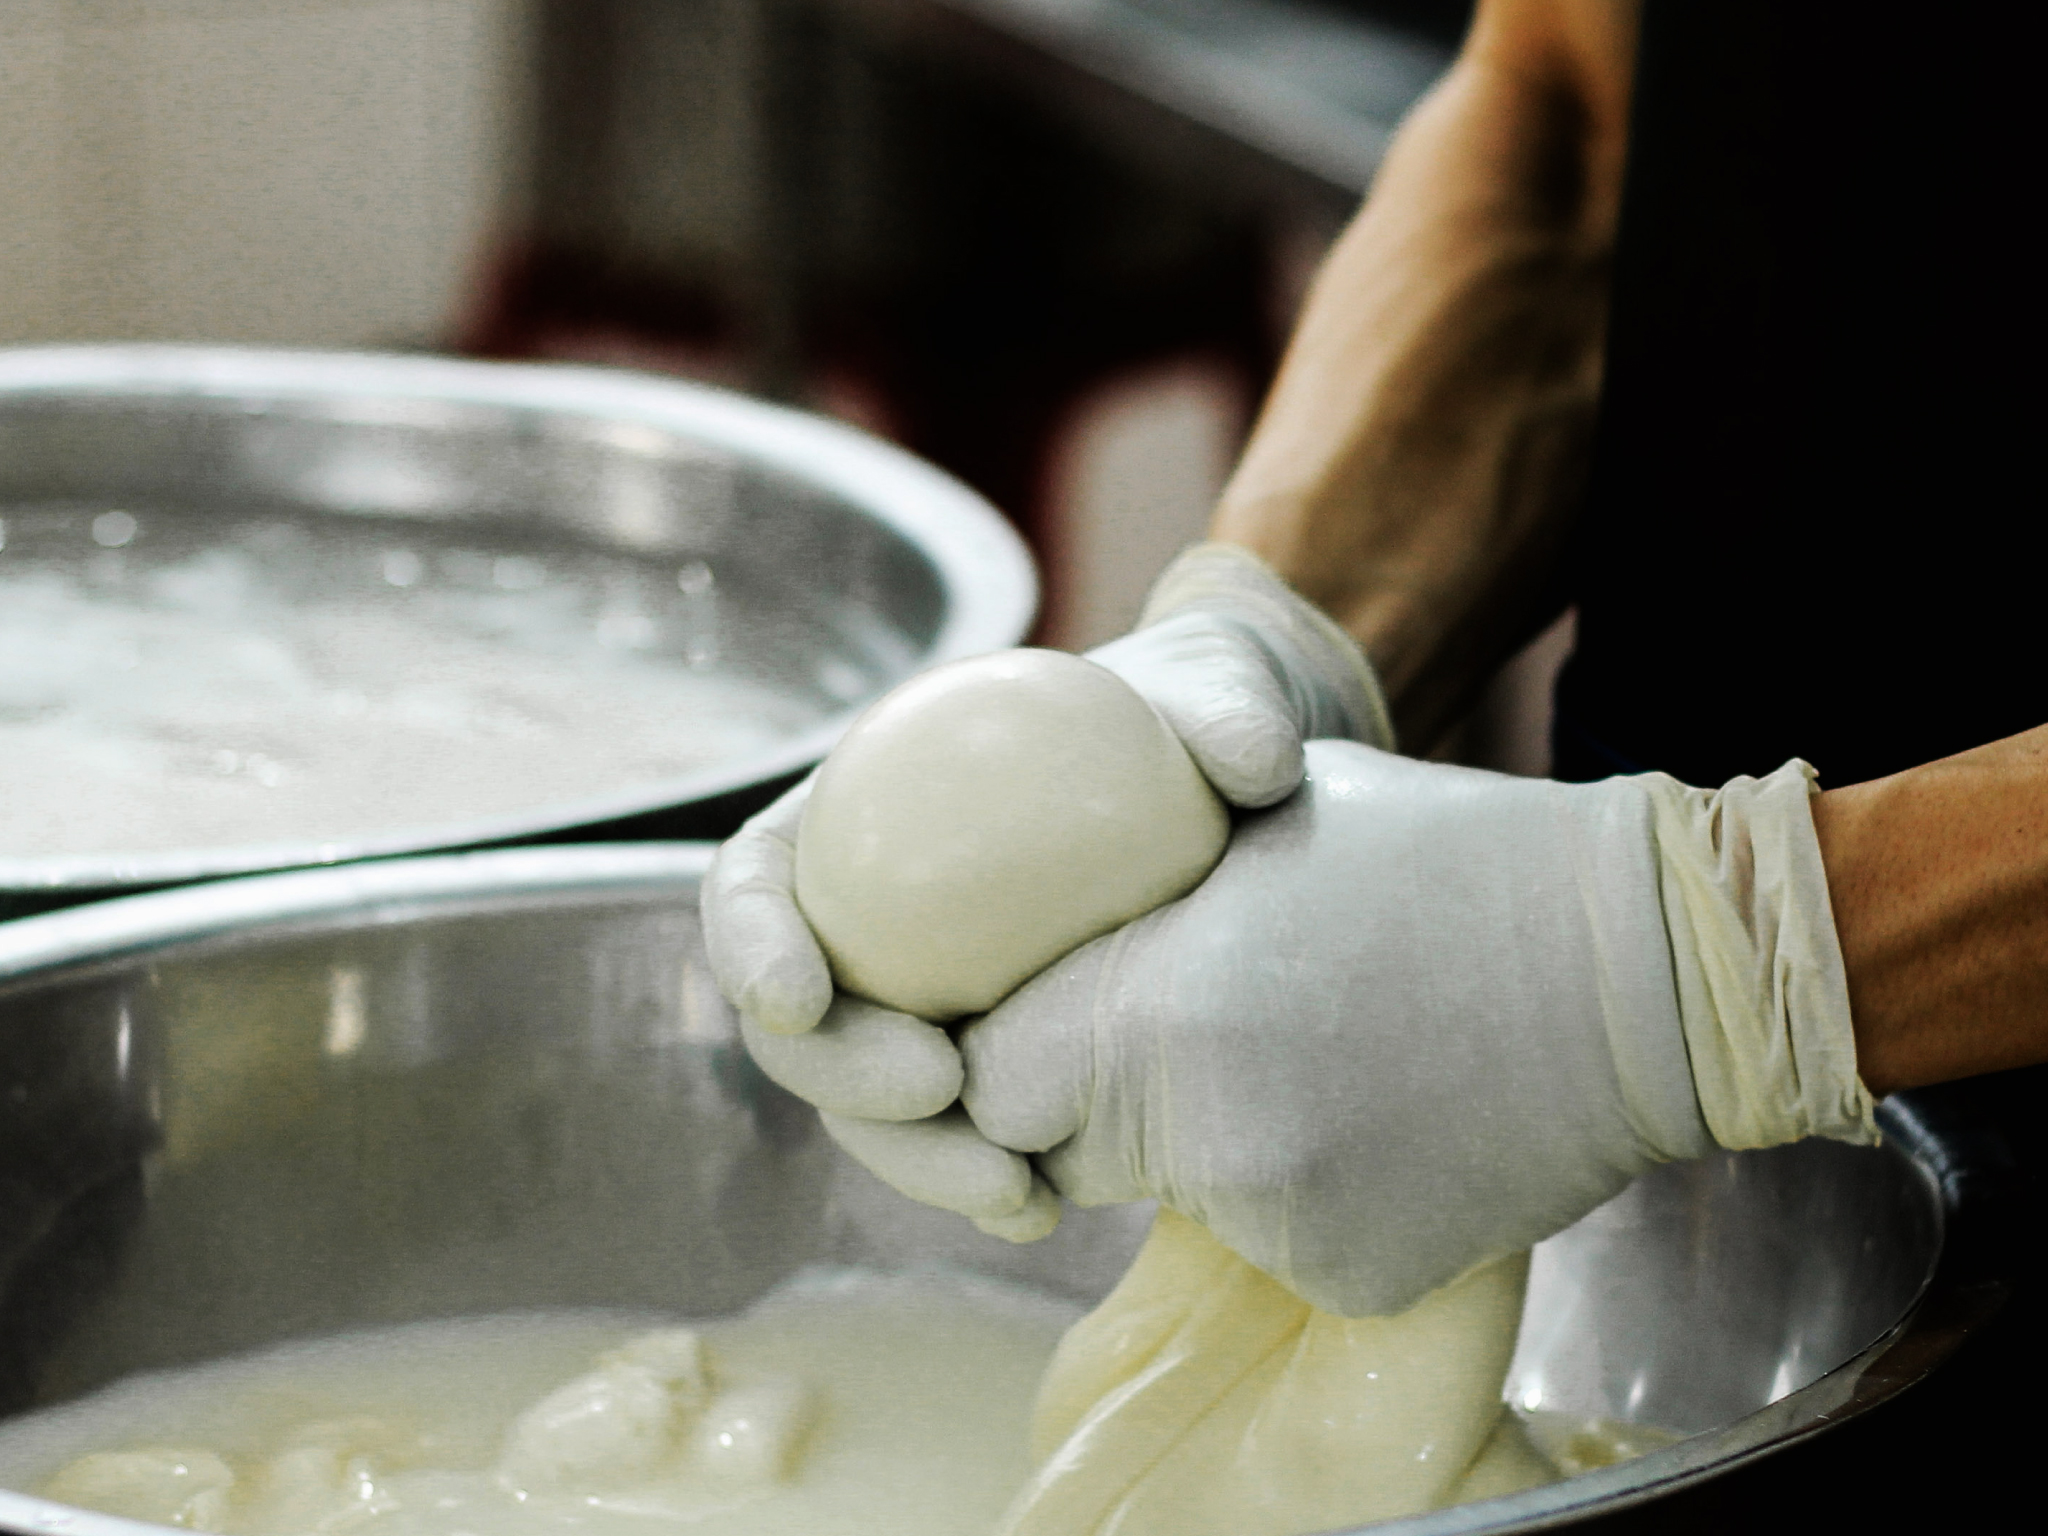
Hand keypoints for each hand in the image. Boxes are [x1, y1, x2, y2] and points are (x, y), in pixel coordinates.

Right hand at [701, 548, 1393, 1233]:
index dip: (749, 944)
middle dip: (840, 1076)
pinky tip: (1049, 1212)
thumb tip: (1254, 764)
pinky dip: (990, 1181)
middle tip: (938, 1088)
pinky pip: (967, 1139)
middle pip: (799, 1026)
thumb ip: (1228, 707)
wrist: (1243, 796)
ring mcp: (929, 1010)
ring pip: (873, 1108)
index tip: (799, 999)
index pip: (754, 882)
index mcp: (859, 820)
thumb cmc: (1192, 713)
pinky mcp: (999, 1074)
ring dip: (917, 1160)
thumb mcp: (1220, 684)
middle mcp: (873, 929)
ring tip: (1010, 1188)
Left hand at [951, 742, 1874, 1313]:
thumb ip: (1131, 894)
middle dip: (1095, 1106)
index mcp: (1156, 1008)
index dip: (1008, 1057)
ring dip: (1205, 1148)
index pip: (991, 1083)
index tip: (1043, 1028)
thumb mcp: (1264, 820)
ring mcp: (1280, 1221)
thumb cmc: (1447, 858)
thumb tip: (1039, 933)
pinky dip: (1303, 1196)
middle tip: (1187, 1034)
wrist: (1642, 969)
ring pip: (1170, 1199)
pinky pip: (1273, 1243)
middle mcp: (1200, 1134)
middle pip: (1065, 1156)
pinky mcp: (1352, 1276)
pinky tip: (1380, 1116)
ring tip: (1316, 1055)